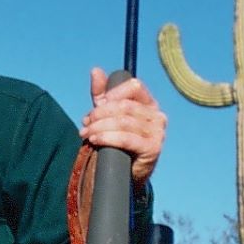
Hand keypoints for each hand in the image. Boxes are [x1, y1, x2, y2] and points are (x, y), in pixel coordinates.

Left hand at [81, 68, 165, 185]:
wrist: (125, 173)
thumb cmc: (118, 141)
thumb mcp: (107, 115)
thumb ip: (102, 94)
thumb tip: (96, 70)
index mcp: (149, 104)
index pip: (134, 86)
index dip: (112, 94)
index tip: (96, 106)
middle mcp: (157, 116)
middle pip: (125, 105)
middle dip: (100, 113)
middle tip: (85, 123)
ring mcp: (158, 132)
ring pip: (124, 122)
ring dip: (100, 126)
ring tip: (86, 133)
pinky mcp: (153, 148)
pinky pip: (127, 138)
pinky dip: (108, 138)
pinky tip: (95, 140)